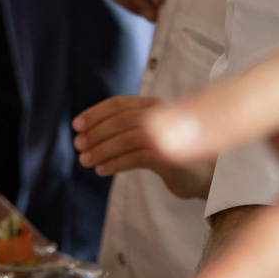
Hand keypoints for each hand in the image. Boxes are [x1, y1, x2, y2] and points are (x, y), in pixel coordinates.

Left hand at [72, 94, 208, 197]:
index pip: (119, 103)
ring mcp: (169, 135)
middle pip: (121, 119)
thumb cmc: (168, 153)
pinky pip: (136, 157)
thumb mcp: (147, 135)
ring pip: (128, 138)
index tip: (76, 126)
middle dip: (95, 133)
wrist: (202, 174)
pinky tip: (102, 170)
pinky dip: (115, 163)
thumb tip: (86, 134)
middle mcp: (163, 115)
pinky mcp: (171, 157)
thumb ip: (125, 128)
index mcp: (154, 105)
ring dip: (102, 150)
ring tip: (86, 161)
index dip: (95, 113)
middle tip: (78, 146)